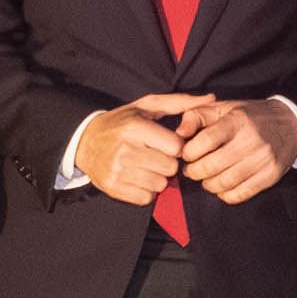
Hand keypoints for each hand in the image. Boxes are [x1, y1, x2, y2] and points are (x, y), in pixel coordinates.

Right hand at [68, 103, 185, 205]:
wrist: (84, 142)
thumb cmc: (122, 123)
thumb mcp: (146, 106)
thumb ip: (180, 102)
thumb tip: (212, 98)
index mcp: (136, 127)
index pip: (176, 147)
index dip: (176, 147)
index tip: (166, 144)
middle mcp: (126, 149)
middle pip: (170, 168)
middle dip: (167, 164)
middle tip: (155, 156)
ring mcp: (118, 170)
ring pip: (160, 185)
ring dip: (157, 178)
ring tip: (145, 167)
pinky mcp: (113, 187)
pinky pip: (146, 198)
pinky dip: (145, 191)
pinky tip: (137, 178)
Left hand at [173, 95, 296, 204]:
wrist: (290, 124)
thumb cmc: (250, 116)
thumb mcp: (224, 107)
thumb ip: (197, 115)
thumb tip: (179, 132)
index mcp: (237, 121)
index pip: (207, 140)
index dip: (190, 151)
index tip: (186, 154)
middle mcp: (251, 141)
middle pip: (213, 165)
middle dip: (195, 171)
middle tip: (191, 170)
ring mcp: (263, 160)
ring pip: (225, 182)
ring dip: (208, 184)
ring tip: (205, 178)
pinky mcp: (270, 176)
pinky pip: (242, 193)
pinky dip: (226, 195)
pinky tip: (222, 187)